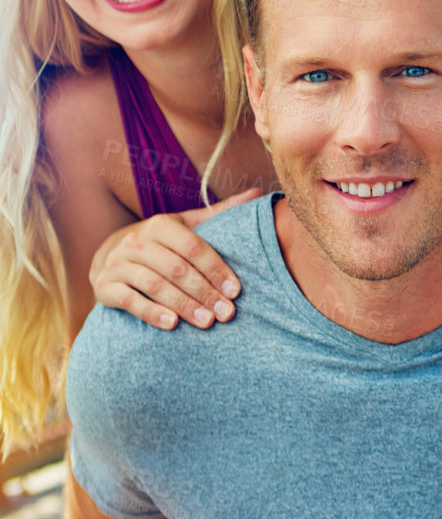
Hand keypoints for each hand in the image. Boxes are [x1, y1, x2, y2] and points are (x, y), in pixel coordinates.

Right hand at [89, 189, 262, 329]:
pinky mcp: (105, 286)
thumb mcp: (185, 225)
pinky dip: (151, 313)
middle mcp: (137, 240)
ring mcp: (118, 263)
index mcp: (161, 224)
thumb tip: (258, 194)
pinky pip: (129, 301)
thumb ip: (219, 214)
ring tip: (206, 321)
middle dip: (205, 292)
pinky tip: (172, 324)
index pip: (194, 247)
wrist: (109, 254)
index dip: (216, 269)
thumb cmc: (159, 242)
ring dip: (183, 305)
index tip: (236, 291)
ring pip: (155, 285)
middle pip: (177, 268)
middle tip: (226, 313)